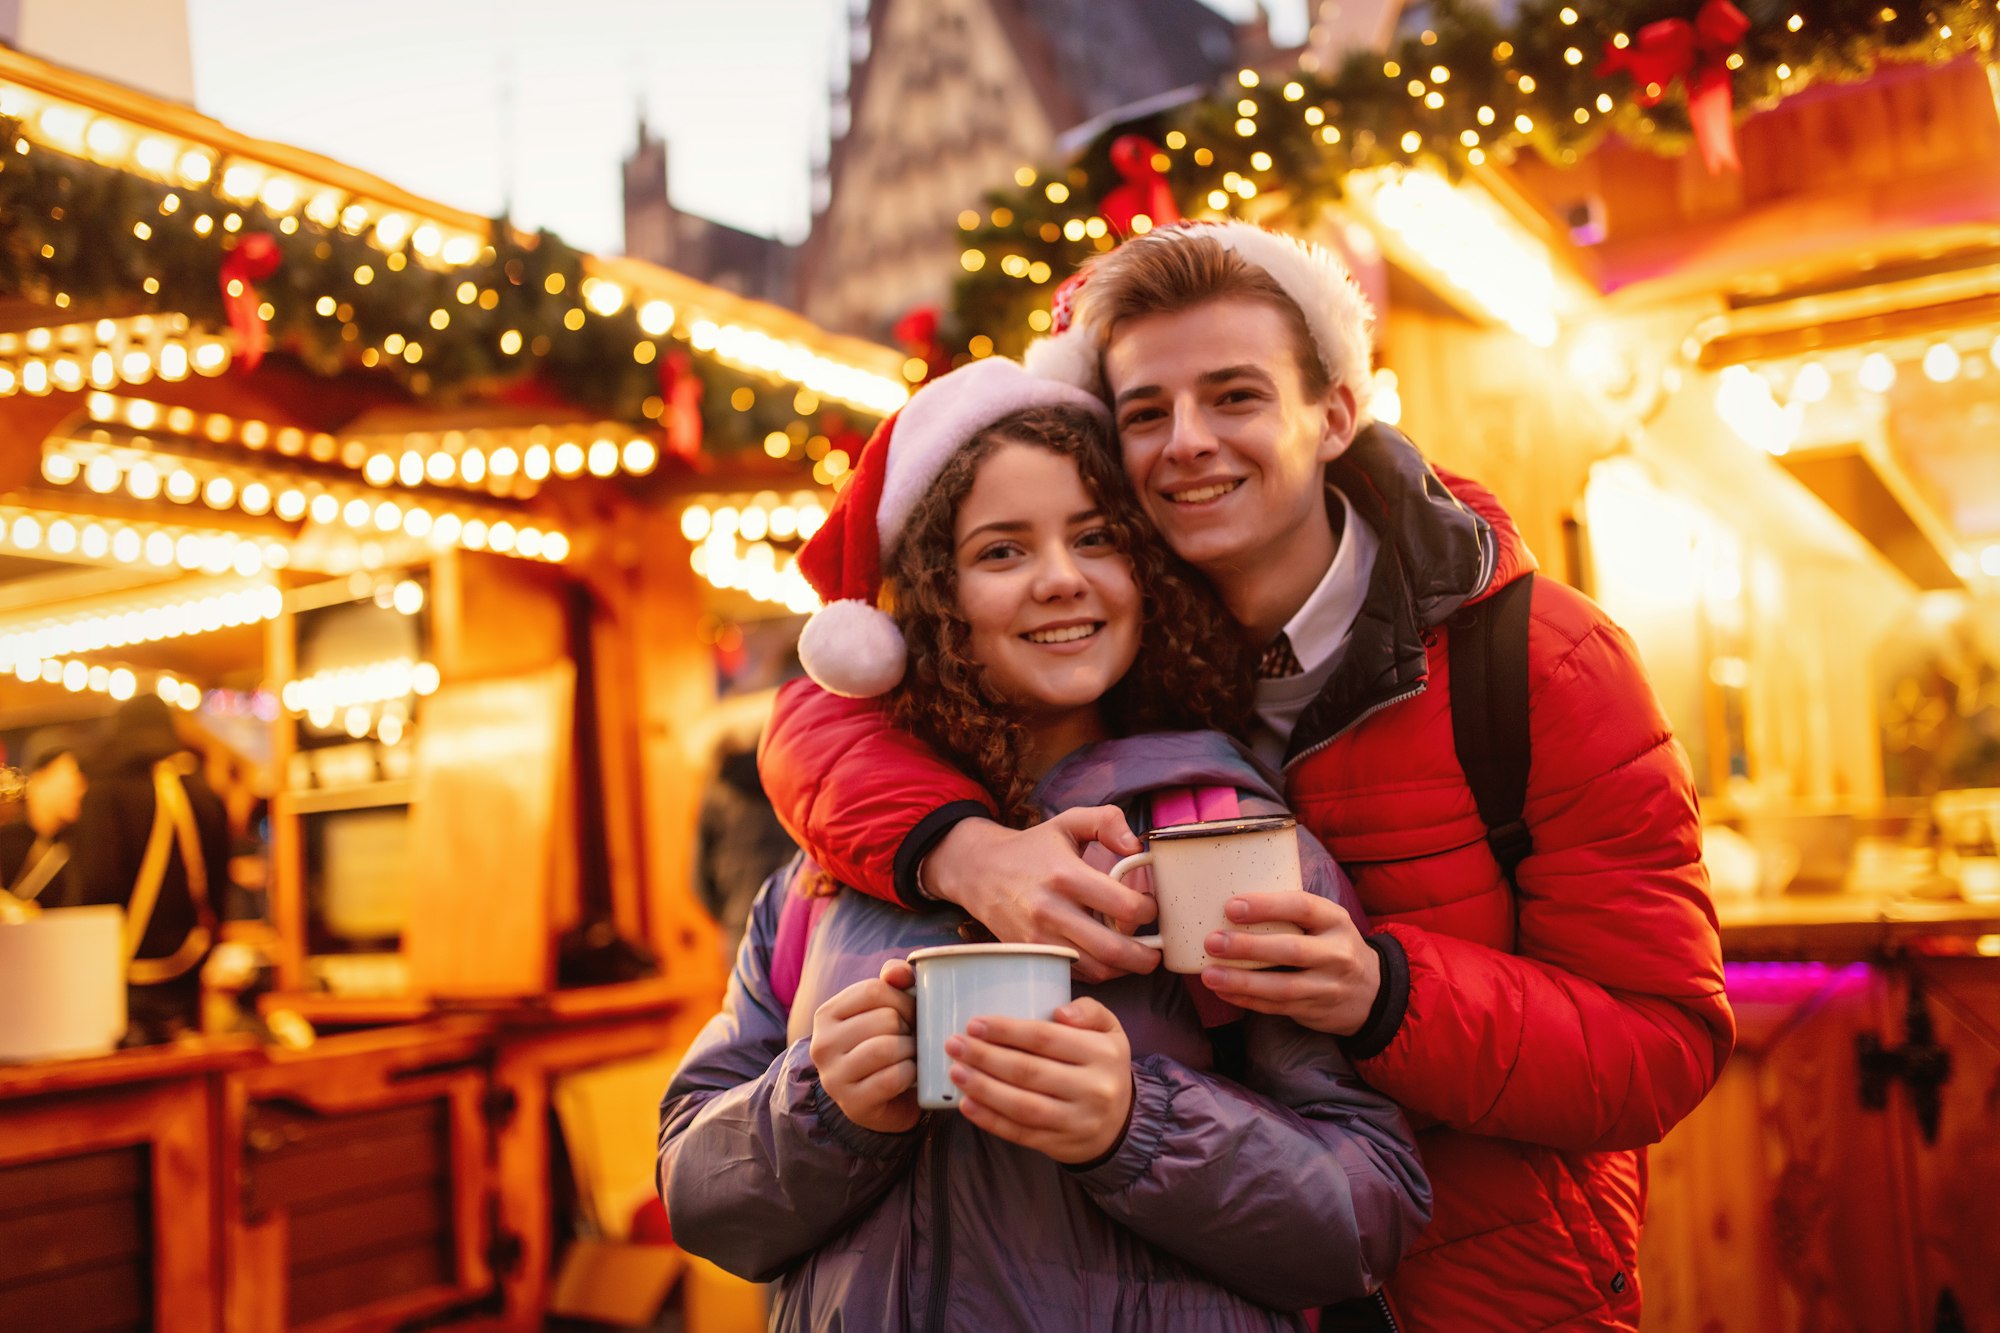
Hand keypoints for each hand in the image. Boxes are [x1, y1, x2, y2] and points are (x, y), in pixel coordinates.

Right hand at [809, 959, 919, 1133]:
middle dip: (909, 1028)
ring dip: (910, 1052)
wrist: (883, 1101)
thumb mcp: (886, 1009)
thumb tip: (899, 972)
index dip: (904, 999)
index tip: (910, 1014)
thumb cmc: (885, 1045)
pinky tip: (908, 1076)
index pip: (874, 990)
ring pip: (888, 1048)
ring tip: (909, 1056)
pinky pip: (893, 1078)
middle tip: (909, 1040)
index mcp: (826, 1014)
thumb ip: (894, 982)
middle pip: (885, 1019)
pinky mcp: (852, 1104)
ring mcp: (833, 1077)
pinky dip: (911, 1074)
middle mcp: (822, 1045)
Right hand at [924, 810, 1158, 983]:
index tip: (1150, 907)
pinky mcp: (1032, 956)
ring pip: (1097, 970)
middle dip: (1146, 956)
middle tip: (1156, 950)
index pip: (1124, 907)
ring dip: (1124, 969)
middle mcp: (1051, 911)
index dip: (1148, 911)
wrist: (979, 872)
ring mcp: (1039, 939)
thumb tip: (1136, 845)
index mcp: (1065, 875)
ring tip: (1135, 955)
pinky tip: (1106, 958)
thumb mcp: (1068, 822)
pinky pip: (1076, 975)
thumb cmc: (1032, 849)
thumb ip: (1107, 821)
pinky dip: (1098, 973)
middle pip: (1114, 950)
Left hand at [945, 999, 1134, 1164]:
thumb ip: (1089, 1011)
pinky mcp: (1060, 1144)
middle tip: (954, 1045)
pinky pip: (1020, 1133)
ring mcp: (1076, 1121)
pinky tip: (967, 1104)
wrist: (1122, 1123)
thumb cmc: (1104, 1067)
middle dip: (985, 1057)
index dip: (1007, 1031)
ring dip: (983, 1088)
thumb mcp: (1110, 1031)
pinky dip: (990, 1119)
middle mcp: (1092, 1089)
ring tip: (956, 1071)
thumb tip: (1060, 1012)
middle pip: (1029, 1071)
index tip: (975, 1024)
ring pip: (1022, 1105)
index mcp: (1103, 1054)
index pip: (1046, 1039)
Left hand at [1198, 892, 1381, 1035]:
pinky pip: (1276, 1007)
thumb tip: (1232, 898)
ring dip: (1242, 982)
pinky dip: (1247, 1000)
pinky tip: (1223, 992)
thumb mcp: (1326, 921)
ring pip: (1282, 987)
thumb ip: (1291, 911)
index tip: (1231, 906)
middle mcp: (1336, 954)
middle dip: (1249, 947)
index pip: (1303, 907)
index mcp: (1336, 920)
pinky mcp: (1315, 1011)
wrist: (1372, 993)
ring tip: (1209, 975)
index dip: (1266, 906)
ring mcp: (1328, 987)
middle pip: (1291, 950)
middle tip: (1213, 942)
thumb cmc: (1333, 946)